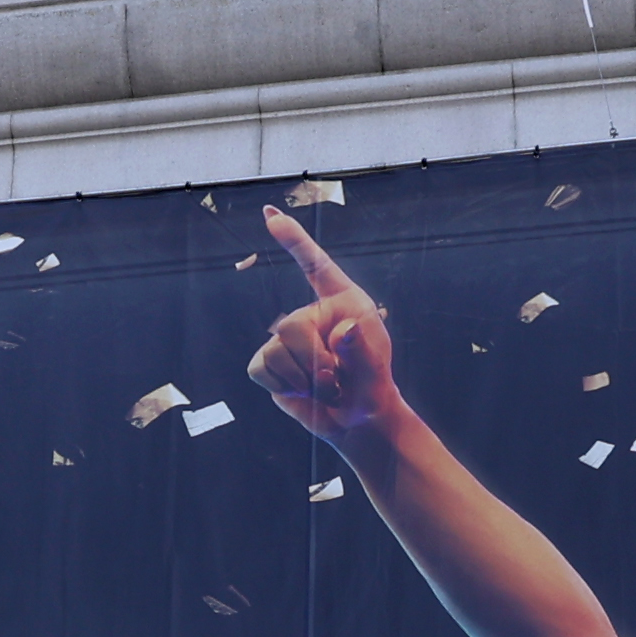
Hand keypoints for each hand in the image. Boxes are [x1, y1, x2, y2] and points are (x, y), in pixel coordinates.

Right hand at [248, 208, 404, 443]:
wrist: (356, 421)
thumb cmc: (371, 388)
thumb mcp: (375, 370)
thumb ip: (362, 348)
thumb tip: (345, 330)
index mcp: (343, 303)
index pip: (315, 266)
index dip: (294, 240)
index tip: (270, 215)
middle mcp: (312, 314)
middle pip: (290, 326)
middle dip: (313, 361)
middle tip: (335, 380)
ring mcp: (286, 337)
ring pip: (275, 351)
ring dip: (302, 380)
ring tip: (324, 387)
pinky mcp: (269, 362)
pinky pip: (260, 369)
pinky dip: (282, 386)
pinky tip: (301, 390)